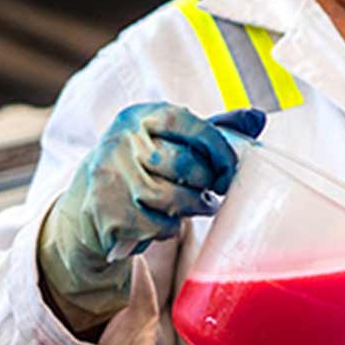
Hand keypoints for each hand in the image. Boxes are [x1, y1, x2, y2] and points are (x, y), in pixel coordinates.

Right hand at [38, 103, 263, 327]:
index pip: (188, 122)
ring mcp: (110, 178)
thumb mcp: (170, 139)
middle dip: (209, 181)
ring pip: (172, 198)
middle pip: (184, 164)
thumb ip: (213, 128)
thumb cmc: (143, 165)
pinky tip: (168, 221)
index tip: (231, 166)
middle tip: (216, 188)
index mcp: (139, 117)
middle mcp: (120, 143)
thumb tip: (258, 117)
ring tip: (201, 204)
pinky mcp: (106, 213)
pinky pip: (157, 225)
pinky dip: (170, 228)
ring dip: (195, 206)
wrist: (87, 201)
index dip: (217, 145)